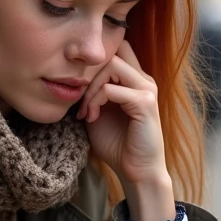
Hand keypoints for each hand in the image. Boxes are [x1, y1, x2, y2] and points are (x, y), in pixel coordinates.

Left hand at [78, 41, 167, 190]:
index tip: (81, 91)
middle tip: (81, 101)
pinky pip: (112, 89)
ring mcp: (147, 89)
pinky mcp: (145, 103)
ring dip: (91, 87)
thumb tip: (72, 78)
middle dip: (90, 73)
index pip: (117, 49)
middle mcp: (144, 79)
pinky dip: (96, 100)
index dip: (95, 62)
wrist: (136, 171)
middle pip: (113, 52)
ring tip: (86, 110)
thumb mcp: (98, 112)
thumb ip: (92, 92)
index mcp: (135, 80)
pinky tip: (92, 118)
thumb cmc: (117, 144)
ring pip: (111, 65)